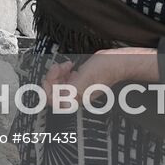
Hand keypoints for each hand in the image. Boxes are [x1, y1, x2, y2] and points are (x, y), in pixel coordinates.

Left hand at [41, 49, 159, 106]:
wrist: (118, 62)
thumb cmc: (106, 69)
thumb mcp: (84, 79)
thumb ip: (69, 91)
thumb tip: (57, 101)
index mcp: (78, 98)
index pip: (55, 102)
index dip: (48, 91)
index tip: (47, 80)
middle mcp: (77, 94)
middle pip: (55, 92)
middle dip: (53, 78)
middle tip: (57, 68)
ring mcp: (79, 87)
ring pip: (60, 84)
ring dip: (58, 73)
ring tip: (64, 65)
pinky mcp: (80, 80)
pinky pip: (66, 78)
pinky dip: (64, 71)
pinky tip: (69, 66)